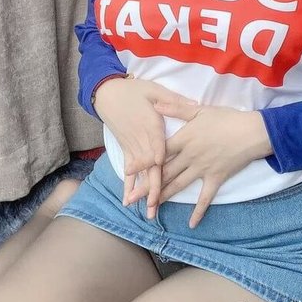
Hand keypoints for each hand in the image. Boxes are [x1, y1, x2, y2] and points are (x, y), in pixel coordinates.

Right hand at [93, 78, 196, 217]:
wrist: (107, 94)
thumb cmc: (134, 90)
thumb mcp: (154, 90)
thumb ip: (173, 100)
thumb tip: (195, 103)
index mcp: (151, 126)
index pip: (156, 145)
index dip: (158, 157)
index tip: (160, 168)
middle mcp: (141, 140)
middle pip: (149, 166)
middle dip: (152, 186)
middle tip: (156, 205)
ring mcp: (133, 147)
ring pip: (140, 173)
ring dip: (143, 192)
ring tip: (147, 211)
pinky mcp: (127, 149)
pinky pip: (129, 171)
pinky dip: (128, 185)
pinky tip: (128, 200)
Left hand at [128, 100, 271, 227]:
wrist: (252, 132)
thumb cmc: (226, 118)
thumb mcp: (199, 110)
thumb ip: (176, 108)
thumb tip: (156, 105)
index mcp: (184, 139)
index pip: (158, 152)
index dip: (142, 161)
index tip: (127, 170)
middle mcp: (189, 156)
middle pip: (164, 173)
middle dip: (146, 187)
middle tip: (131, 199)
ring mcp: (202, 169)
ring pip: (178, 186)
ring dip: (163, 198)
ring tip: (150, 210)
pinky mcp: (216, 178)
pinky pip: (205, 198)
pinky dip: (198, 211)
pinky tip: (191, 224)